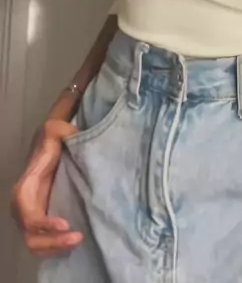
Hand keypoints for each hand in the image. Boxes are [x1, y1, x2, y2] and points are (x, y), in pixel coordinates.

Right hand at [11, 118, 82, 257]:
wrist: (53, 147)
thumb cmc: (54, 140)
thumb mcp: (56, 130)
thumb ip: (60, 131)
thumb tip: (71, 136)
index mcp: (24, 189)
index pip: (28, 214)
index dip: (44, 224)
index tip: (65, 224)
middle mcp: (23, 208)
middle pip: (31, 236)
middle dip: (53, 242)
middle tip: (78, 236)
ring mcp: (31, 217)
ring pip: (36, 245)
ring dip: (55, 248)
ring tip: (78, 240)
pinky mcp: (42, 222)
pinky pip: (44, 244)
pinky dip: (56, 249)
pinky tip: (74, 243)